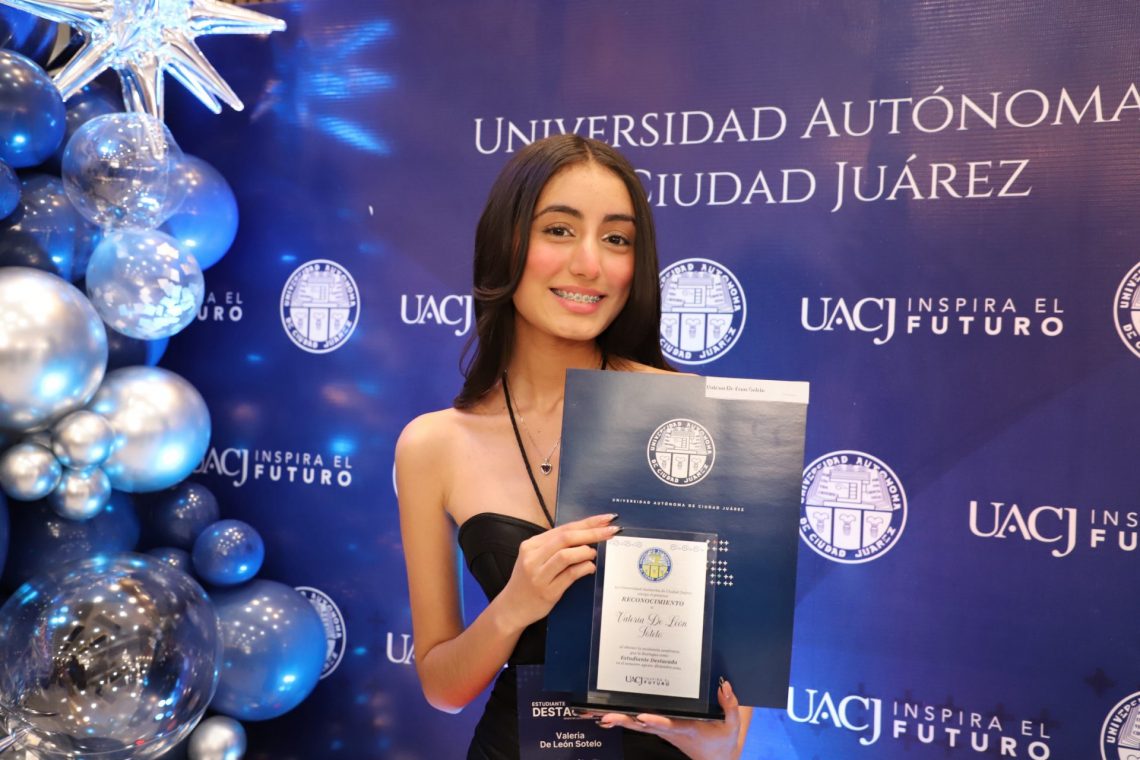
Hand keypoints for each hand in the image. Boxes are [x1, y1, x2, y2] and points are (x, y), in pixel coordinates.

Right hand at [497, 513, 619, 630]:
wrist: (512, 608)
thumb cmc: (529, 581)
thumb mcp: (536, 559)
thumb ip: (556, 547)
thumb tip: (587, 535)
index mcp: (531, 545)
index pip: (564, 529)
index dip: (587, 522)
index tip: (606, 518)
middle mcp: (533, 557)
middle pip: (566, 538)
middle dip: (592, 532)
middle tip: (611, 530)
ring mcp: (538, 575)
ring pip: (566, 555)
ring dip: (586, 552)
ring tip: (594, 554)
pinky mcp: (547, 591)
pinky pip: (570, 575)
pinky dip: (584, 568)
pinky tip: (591, 567)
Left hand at [594, 679, 743, 759]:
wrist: (717, 758)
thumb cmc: (723, 740)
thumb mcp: (732, 726)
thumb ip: (730, 706)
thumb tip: (723, 685)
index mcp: (687, 729)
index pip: (669, 725)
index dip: (654, 721)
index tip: (641, 717)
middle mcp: (671, 731)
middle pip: (643, 725)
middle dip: (624, 720)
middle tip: (605, 716)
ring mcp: (663, 731)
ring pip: (637, 725)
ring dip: (618, 719)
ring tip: (597, 713)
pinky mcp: (660, 729)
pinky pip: (639, 724)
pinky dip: (622, 720)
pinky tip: (605, 715)